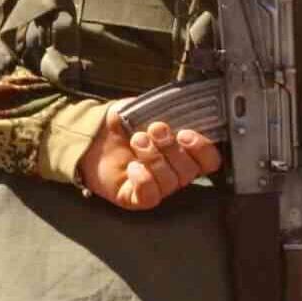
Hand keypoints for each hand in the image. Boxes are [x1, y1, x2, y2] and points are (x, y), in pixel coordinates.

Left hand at [79, 110, 222, 210]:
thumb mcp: (149, 108)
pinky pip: (150, 196)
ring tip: (137, 140)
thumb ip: (171, 108)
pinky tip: (132, 166)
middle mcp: (175, 172)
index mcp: (184, 152)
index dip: (203, 149)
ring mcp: (157, 187)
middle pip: (189, 171)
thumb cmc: (124, 122)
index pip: (210, 160)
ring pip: (170, 182)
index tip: (186, 133)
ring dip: (154, 158)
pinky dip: (143, 180)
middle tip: (155, 129)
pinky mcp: (136, 198)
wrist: (92, 134)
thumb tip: (188, 103)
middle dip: (171, 148)